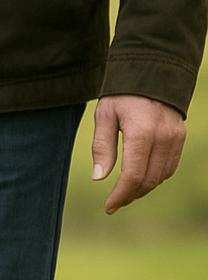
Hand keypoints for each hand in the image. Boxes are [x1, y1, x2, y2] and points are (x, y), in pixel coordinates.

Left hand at [91, 94, 187, 213]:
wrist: (153, 72)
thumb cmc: (123, 94)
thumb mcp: (105, 116)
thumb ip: (102, 146)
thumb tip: (99, 177)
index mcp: (142, 133)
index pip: (133, 176)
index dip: (120, 195)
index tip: (108, 206)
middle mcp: (163, 137)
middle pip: (148, 180)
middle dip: (130, 195)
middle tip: (114, 203)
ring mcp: (175, 137)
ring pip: (161, 176)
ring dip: (143, 189)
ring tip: (125, 193)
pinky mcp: (180, 136)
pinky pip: (170, 166)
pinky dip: (156, 177)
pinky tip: (140, 179)